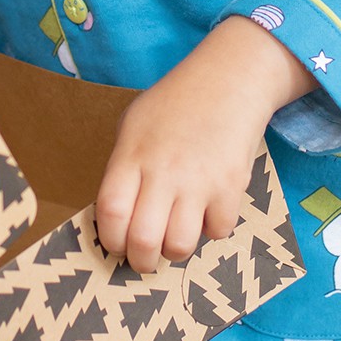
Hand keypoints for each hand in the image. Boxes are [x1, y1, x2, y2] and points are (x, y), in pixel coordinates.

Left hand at [94, 17, 313, 274]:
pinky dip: (212, 229)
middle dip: (140, 260)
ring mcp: (199, 181)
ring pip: (180, 245)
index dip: (110, 239)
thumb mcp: (134, 124)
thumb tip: (116, 214)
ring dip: (174, 249)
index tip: (115, 244)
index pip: (110, 213)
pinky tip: (208, 210)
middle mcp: (163, 172)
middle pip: (142, 239)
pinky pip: (218, 231)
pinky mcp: (231, 187)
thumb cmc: (175, 103)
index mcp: (132, 155)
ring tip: (175, 236)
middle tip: (143, 258)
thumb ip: (123, 166)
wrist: (229, 80)